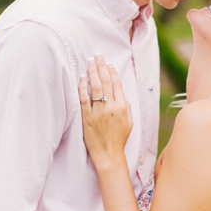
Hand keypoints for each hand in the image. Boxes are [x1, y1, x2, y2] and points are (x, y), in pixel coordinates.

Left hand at [78, 54, 132, 170]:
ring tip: (90, 62)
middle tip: (98, 56)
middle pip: (106, 82)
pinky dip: (83, 87)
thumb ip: (126, 106)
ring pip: (95, 87)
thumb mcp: (129, 122)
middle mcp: (111, 107)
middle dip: (101, 67)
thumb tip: (120, 93)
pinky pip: (84, 99)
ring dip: (92, 72)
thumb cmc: (119, 139)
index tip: (108, 64)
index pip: (117, 84)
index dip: (112, 72)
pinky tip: (81, 78)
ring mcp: (99, 112)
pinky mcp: (87, 118)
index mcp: (123, 107)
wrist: (109, 154)